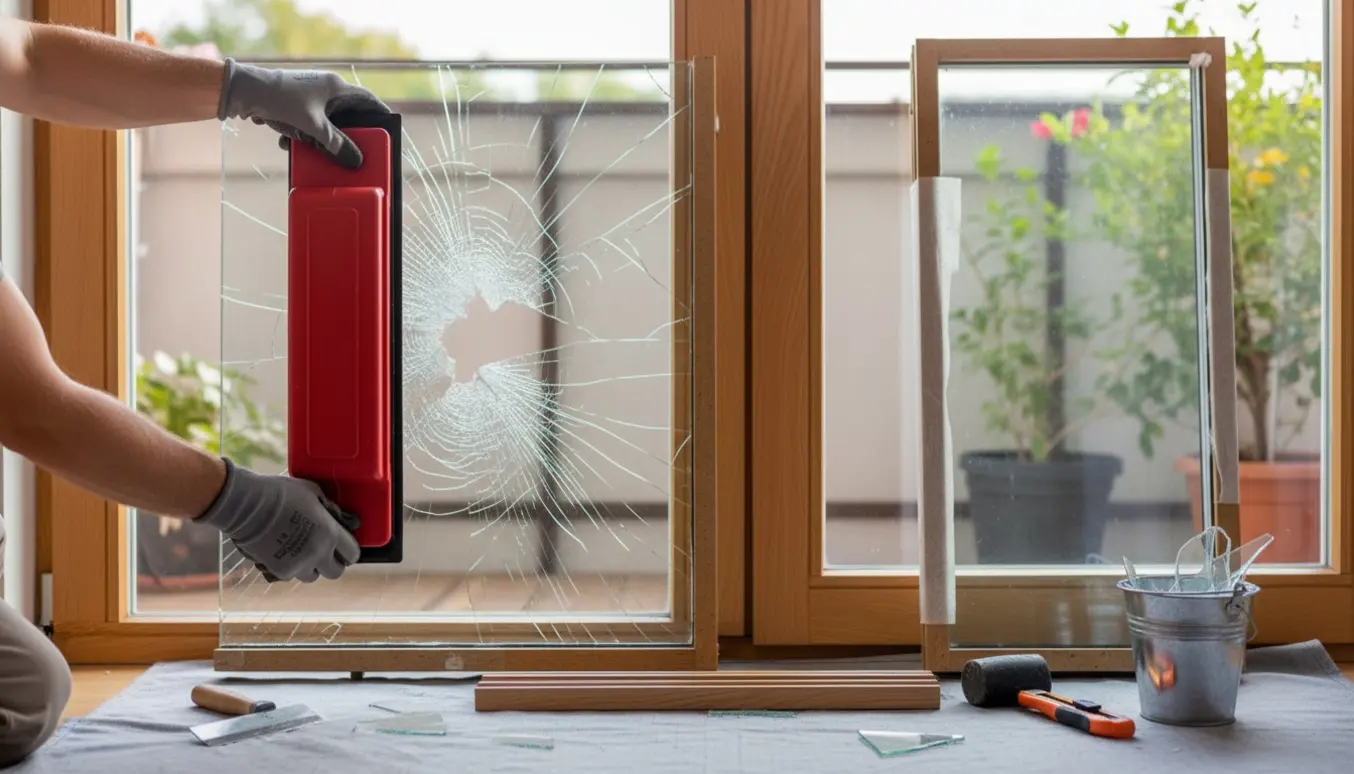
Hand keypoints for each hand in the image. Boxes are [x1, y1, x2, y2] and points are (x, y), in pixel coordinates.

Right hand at [195, 458, 360, 582]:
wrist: (247, 505)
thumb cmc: (281, 493)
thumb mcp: (314, 493)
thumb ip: (331, 509)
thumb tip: (344, 518)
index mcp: (330, 533)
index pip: (352, 554)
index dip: (349, 551)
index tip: (343, 547)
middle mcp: (317, 553)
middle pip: (335, 572)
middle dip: (332, 563)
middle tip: (324, 552)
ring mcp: (298, 565)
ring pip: (312, 576)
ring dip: (311, 566)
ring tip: (301, 550)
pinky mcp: (279, 571)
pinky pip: (292, 574)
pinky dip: (291, 567)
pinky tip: (284, 552)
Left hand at [216, 58, 389, 168]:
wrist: (244, 91)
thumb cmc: (282, 101)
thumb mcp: (312, 126)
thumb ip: (335, 144)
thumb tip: (355, 160)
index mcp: (335, 87)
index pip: (367, 100)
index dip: (379, 114)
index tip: (389, 128)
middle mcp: (325, 88)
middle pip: (346, 115)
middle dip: (347, 135)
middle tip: (355, 150)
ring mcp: (308, 96)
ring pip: (325, 122)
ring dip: (320, 139)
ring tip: (317, 151)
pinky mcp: (293, 104)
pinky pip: (307, 123)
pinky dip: (303, 135)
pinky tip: (291, 143)